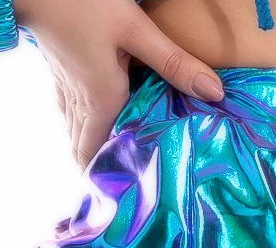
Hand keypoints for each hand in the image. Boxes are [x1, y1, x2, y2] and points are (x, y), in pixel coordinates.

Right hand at [15, 0, 224, 167]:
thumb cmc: (86, 5)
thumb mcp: (136, 30)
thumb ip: (173, 62)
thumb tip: (215, 93)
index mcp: (102, 103)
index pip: (102, 159)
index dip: (113, 183)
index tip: (131, 200)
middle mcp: (81, 107)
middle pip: (86, 155)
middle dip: (102, 174)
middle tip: (126, 187)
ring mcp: (66, 94)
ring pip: (77, 139)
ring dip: (92, 153)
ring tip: (116, 164)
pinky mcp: (60, 80)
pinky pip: (72, 119)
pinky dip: (84, 131)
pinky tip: (98, 125)